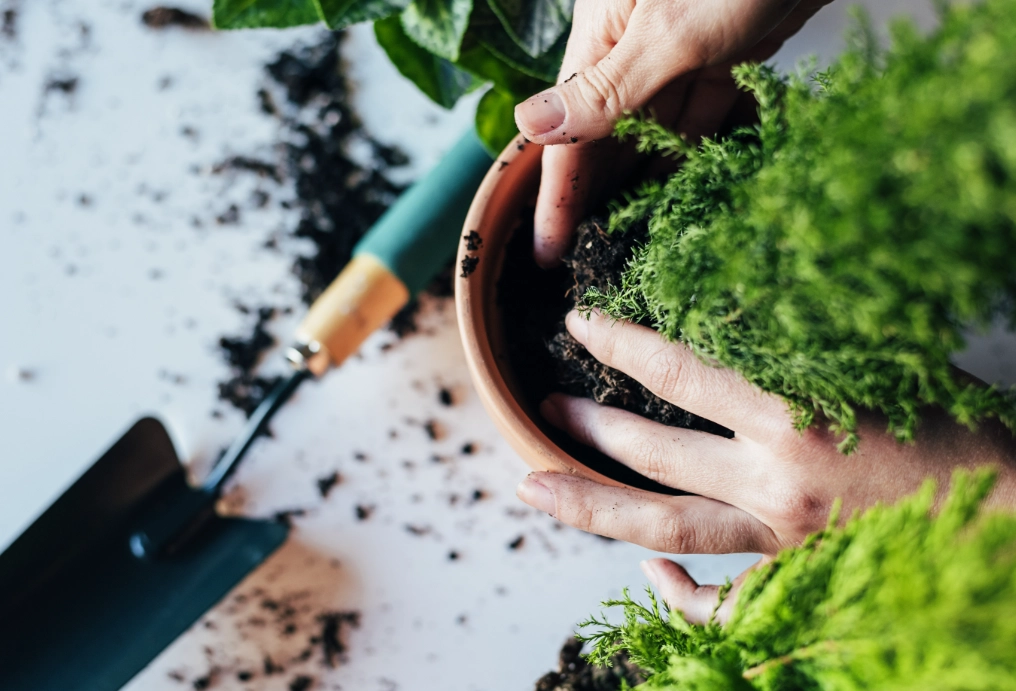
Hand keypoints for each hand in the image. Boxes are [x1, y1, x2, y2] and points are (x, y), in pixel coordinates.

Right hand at [514, 0, 832, 266]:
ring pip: (650, 128)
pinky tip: (681, 187)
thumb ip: (605, 89)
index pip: (568, 130)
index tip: (549, 251)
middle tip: (591, 256)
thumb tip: (530, 125)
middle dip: (596, 194)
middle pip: (604, 134)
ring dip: (641, 179)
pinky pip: (696, 114)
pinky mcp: (722, 52)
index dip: (556, 195)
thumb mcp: (669, 33)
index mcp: (601, 33)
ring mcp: (677, 49)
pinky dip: (689, 150)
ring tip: (630, 237)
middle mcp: (631, 44)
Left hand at [515, 309, 1015, 619]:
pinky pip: (721, 605)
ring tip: (533, 486)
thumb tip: (728, 312)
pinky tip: (646, 573)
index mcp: (793, 413)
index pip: (677, 372)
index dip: (617, 343)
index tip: (578, 324)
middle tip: (543, 408)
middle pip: (650, 452)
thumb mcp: (873, 364)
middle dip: (586, 427)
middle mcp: (775, 479)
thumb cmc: (951, 427)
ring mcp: (781, 539)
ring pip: (663, 525)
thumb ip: (796, 349)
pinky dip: (678, 596)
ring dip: (590, 505)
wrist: (1013, 511)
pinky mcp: (796, 581)